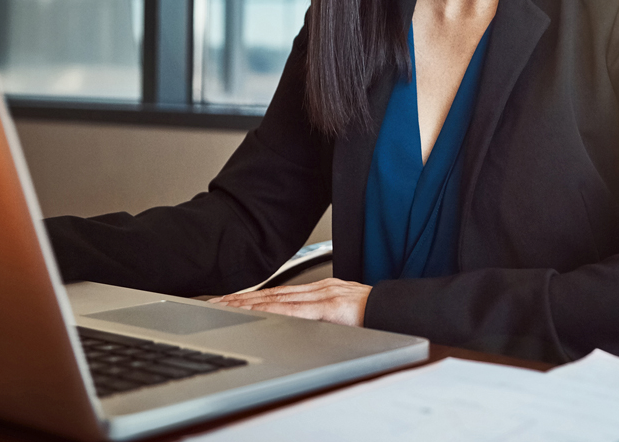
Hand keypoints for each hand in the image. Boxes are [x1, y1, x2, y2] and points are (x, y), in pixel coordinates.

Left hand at [208, 278, 371, 326]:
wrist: (404, 311)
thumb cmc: (380, 317)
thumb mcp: (347, 316)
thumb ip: (325, 318)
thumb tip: (305, 328)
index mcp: (323, 292)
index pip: (279, 294)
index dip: (252, 297)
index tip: (229, 302)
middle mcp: (321, 289)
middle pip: (272, 294)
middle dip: (241, 299)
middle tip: (213, 303)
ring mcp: (326, 296)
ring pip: (278, 299)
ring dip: (248, 303)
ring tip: (224, 307)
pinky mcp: (332, 306)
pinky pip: (296, 309)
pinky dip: (272, 309)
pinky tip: (255, 313)